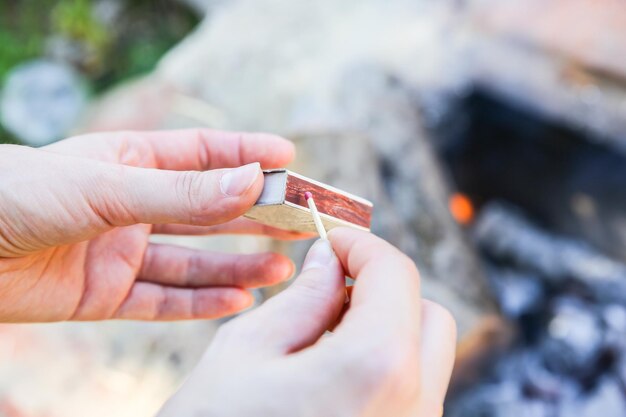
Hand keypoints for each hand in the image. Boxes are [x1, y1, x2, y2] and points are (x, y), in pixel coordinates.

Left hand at [0, 129, 301, 321]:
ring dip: (238, 265)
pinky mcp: (108, 294)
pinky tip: (239, 300)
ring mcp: (122, 252)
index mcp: (130, 161)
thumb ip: (179, 193)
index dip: (246, 155)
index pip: (202, 154)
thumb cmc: (18, 194)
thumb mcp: (106, 188)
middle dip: (256, 216)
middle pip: (208, 211)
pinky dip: (202, 303)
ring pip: (194, 260)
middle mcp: (132, 206)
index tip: (289, 160)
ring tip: (282, 269)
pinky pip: (165, 300)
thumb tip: (251, 181)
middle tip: (301, 222)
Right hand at [159, 228, 456, 416]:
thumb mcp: (246, 354)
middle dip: (383, 287)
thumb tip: (329, 261)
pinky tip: (331, 373)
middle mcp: (415, 407)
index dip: (362, 245)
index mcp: (376, 368)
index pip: (396, 274)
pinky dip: (383, 366)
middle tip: (330, 286)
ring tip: (322, 334)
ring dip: (385, 326)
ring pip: (426, 355)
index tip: (333, 242)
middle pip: (427, 313)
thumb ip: (302, 298)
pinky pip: (412, 392)